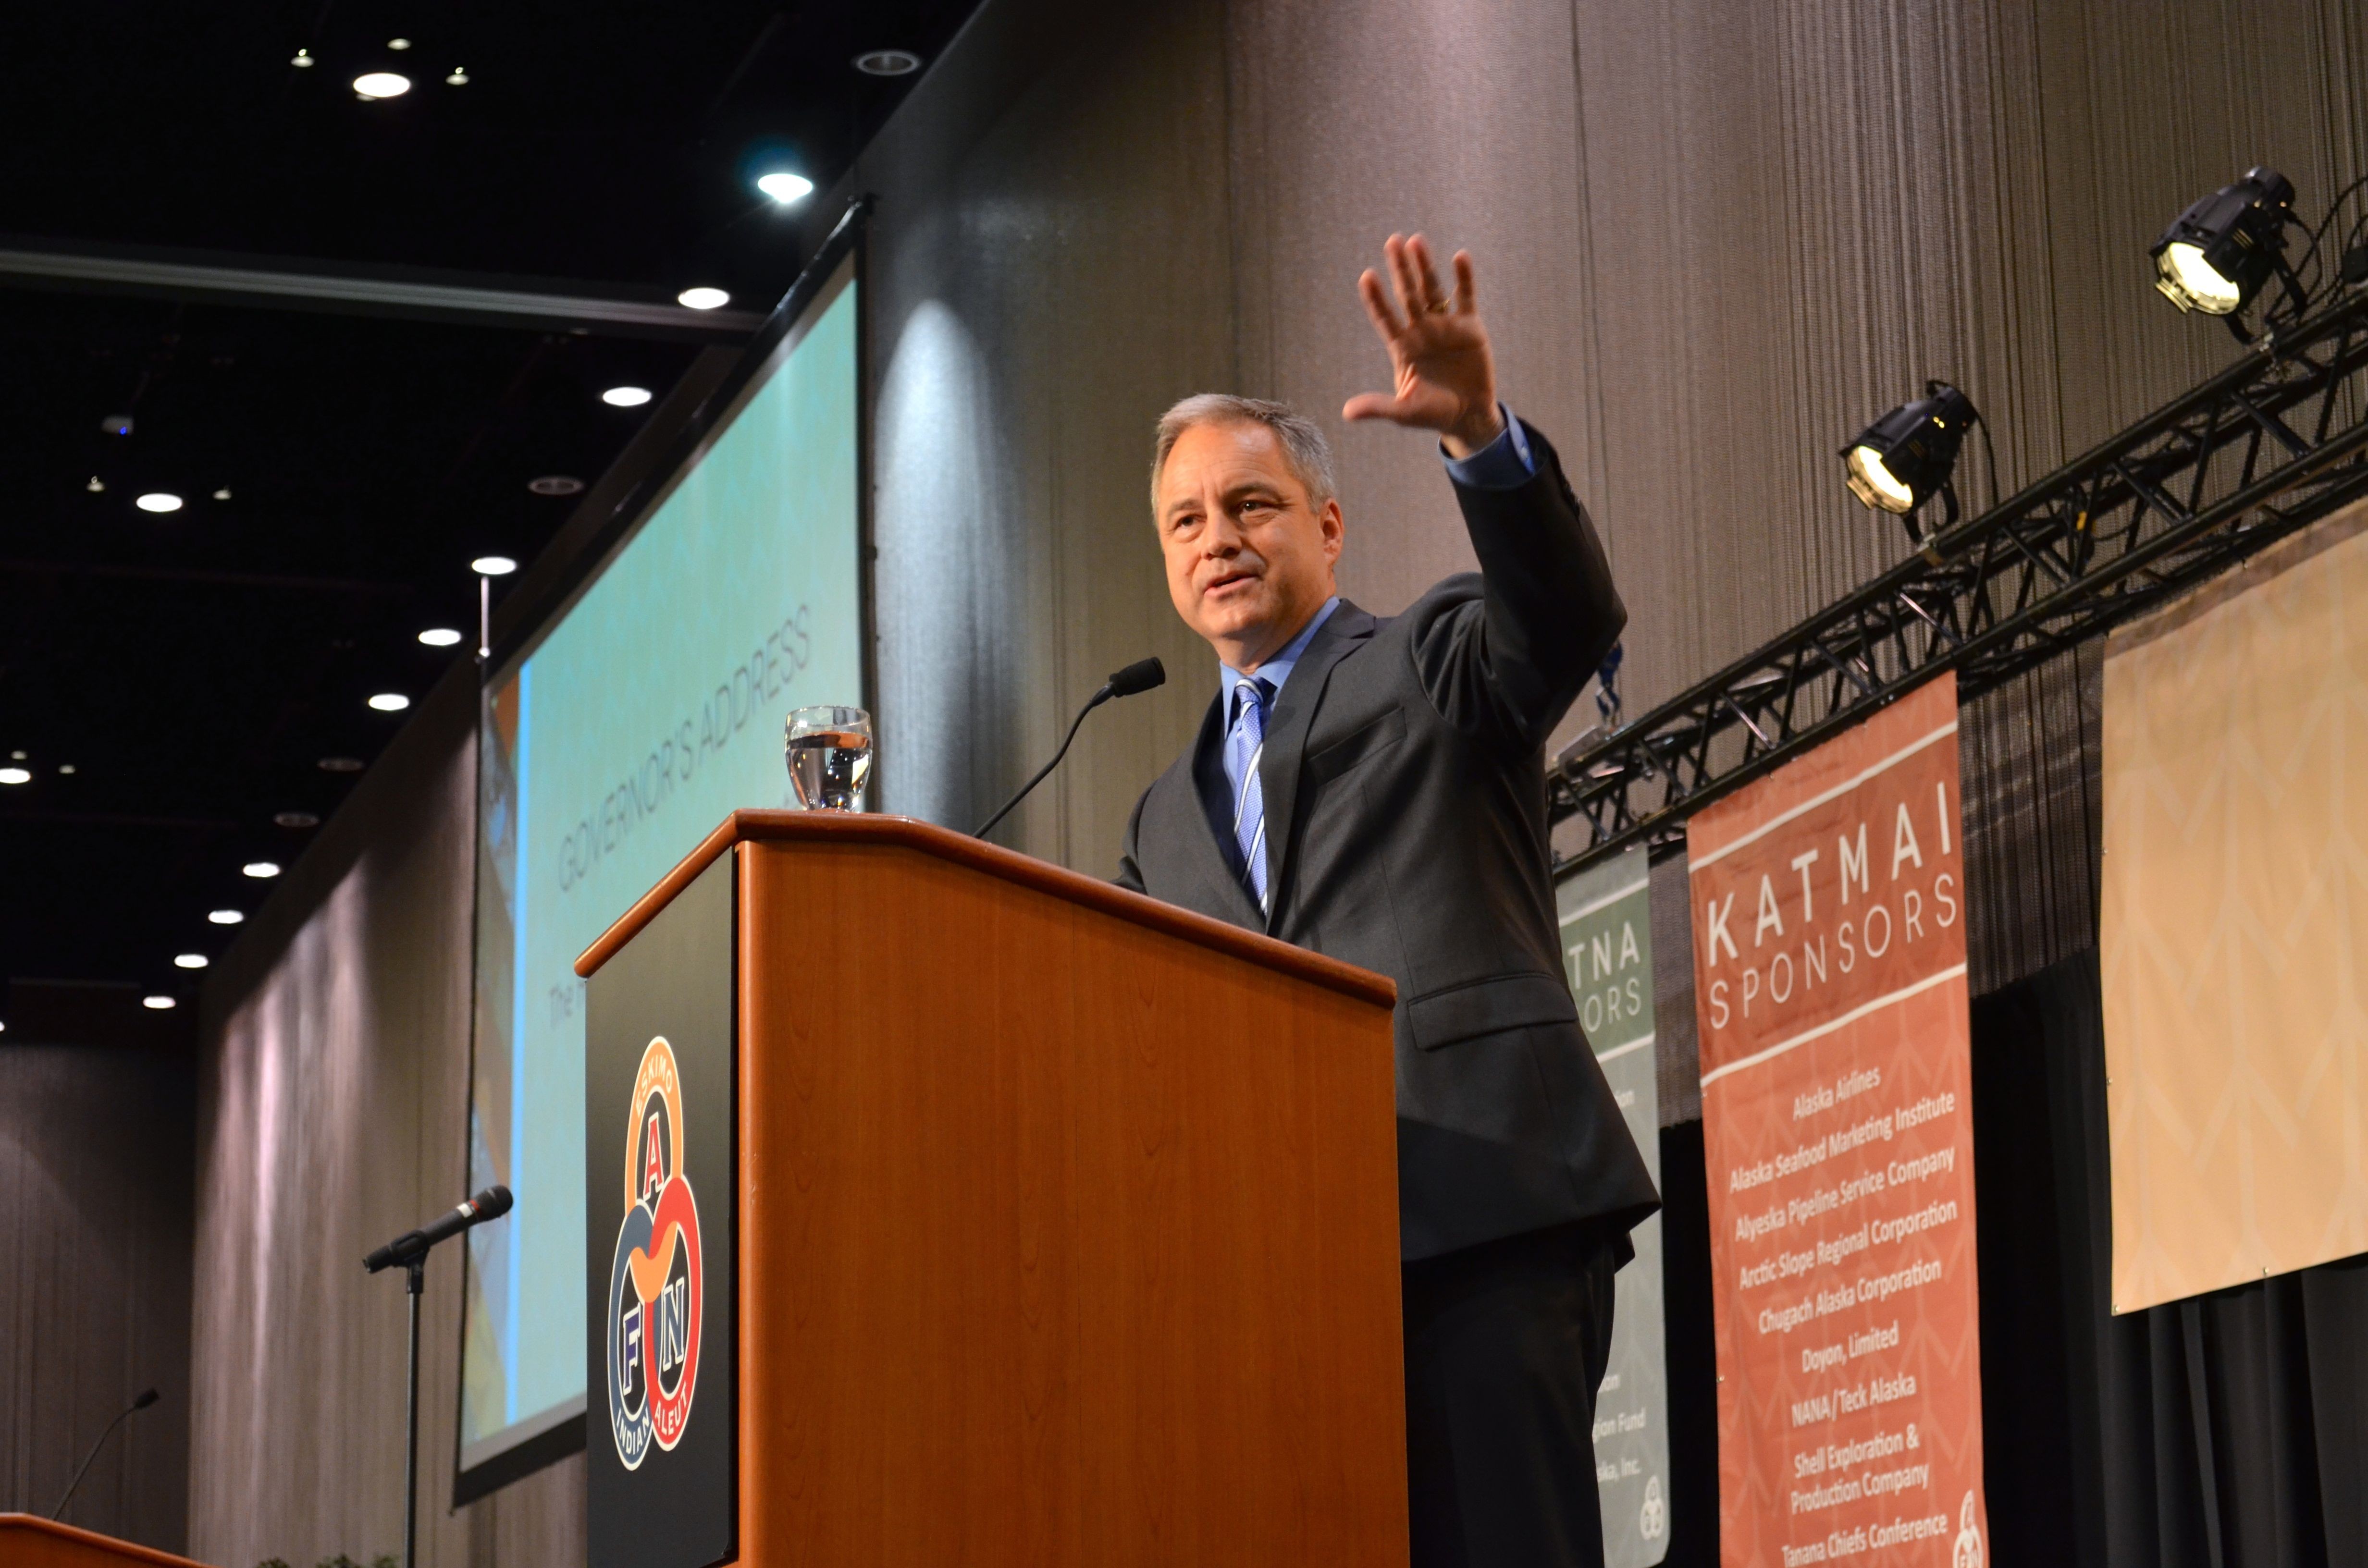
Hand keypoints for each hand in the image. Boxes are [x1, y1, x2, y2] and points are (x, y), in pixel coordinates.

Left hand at [1342, 234, 1504, 457]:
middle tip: (1391, 242)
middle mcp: (1421, 330)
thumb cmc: (1432, 413)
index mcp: (1402, 347)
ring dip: (1425, 266)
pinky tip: (1460, 257)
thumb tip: (1346, 412)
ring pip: (1433, 289)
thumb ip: (1378, 407)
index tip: (1366, 277)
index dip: (1376, 299)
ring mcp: (1445, 325)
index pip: (1385, 318)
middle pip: (1408, 295)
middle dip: (1399, 270)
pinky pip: (1466, 297)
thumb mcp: (1404, 411)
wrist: (1468, 416)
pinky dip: (1464, 278)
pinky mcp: (1470, 326)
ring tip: (1416, 241)